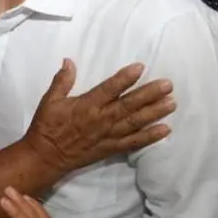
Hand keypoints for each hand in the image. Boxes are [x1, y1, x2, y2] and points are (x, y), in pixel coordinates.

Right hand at [24, 59, 173, 172]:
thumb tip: (69, 61)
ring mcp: (108, 135)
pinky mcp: (110, 148)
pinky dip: (150, 137)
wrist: (46, 156)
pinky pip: (133, 142)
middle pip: (129, 105)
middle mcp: (101, 119)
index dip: (125, 78)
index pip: (110, 89)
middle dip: (149, 94)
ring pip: (135, 122)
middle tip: (168, 85)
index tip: (140, 67)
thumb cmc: (47, 126)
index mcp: (87, 105)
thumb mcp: (50, 100)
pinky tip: (165, 130)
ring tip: (172, 103)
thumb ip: (62, 80)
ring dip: (155, 113)